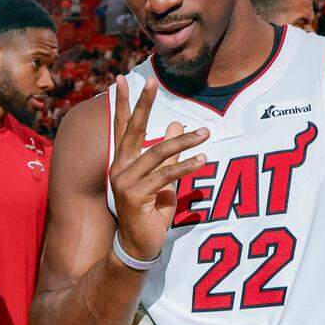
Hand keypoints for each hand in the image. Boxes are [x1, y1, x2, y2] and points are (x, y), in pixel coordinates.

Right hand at [109, 76, 208, 261]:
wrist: (138, 245)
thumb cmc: (150, 213)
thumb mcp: (163, 179)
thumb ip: (168, 154)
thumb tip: (174, 125)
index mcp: (122, 161)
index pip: (121, 126)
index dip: (122, 103)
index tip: (121, 79)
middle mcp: (119, 168)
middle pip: (133, 130)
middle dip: (143, 104)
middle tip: (152, 81)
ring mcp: (124, 182)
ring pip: (157, 154)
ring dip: (184, 142)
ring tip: (205, 133)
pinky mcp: (135, 196)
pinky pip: (165, 176)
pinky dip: (186, 166)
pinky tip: (202, 159)